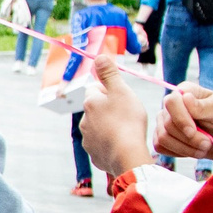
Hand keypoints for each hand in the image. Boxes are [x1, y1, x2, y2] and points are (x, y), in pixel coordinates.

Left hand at [77, 55, 152, 180]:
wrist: (127, 155)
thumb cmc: (127, 121)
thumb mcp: (121, 91)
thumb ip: (109, 74)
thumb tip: (98, 56)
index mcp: (90, 104)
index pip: (95, 89)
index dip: (109, 90)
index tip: (122, 97)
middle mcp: (85, 122)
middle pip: (96, 110)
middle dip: (109, 109)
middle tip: (127, 114)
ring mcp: (88, 140)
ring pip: (99, 128)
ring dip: (109, 127)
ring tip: (126, 130)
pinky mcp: (95, 156)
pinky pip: (103, 145)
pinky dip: (111, 143)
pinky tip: (123, 144)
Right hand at [152, 86, 212, 159]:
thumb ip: (202, 106)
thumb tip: (186, 97)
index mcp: (185, 91)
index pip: (171, 102)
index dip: (180, 119)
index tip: (193, 131)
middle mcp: (171, 105)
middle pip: (167, 124)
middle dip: (188, 139)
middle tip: (206, 144)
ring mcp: (164, 121)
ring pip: (163, 138)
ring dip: (185, 148)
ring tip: (203, 149)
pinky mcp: (162, 137)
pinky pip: (161, 147)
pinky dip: (179, 152)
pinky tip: (192, 150)